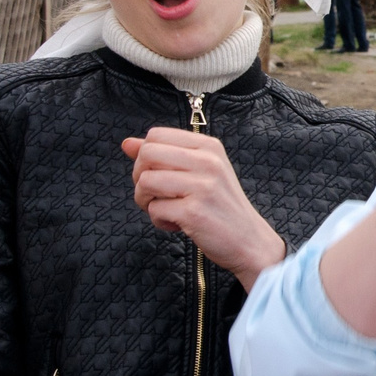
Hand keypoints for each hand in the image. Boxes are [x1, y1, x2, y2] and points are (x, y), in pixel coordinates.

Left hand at [123, 129, 288, 290]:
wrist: (249, 241)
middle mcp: (207, 162)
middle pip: (147, 154)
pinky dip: (158, 220)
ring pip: (146, 181)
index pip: (156, 134)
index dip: (144, 155)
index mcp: (208, 147)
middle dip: (139, 177)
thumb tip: (127, 143)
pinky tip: (175, 224)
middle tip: (153, 193)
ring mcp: (202, 187)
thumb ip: (164, 155)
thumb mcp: (199, 172)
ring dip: (145, 200)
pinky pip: (154, 209)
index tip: (155, 174)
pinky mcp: (194, 212)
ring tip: (164, 209)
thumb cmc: (220, 206)